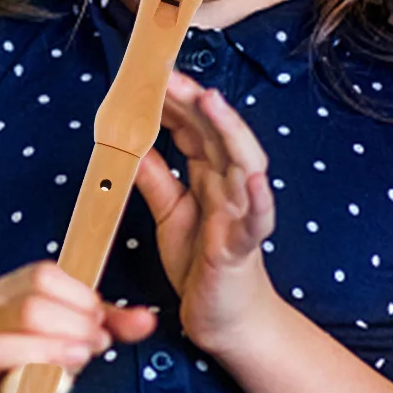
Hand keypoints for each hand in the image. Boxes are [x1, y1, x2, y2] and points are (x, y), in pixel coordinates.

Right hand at [0, 261, 156, 392]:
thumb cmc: (50, 349)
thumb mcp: (82, 327)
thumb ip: (114, 322)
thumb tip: (148, 321)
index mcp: (13, 291)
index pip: (42, 277)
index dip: (80, 298)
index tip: (99, 321)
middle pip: (27, 310)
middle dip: (72, 327)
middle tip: (96, 347)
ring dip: (46, 355)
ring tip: (77, 364)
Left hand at [132, 70, 277, 353]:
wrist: (224, 317)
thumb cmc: (201, 262)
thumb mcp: (169, 214)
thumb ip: (156, 178)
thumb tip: (133, 142)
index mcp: (210, 177)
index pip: (196, 129)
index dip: (177, 102)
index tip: (154, 76)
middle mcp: (230, 188)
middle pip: (218, 135)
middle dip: (195, 102)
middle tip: (169, 75)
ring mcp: (241, 214)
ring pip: (244, 163)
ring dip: (229, 131)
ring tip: (212, 101)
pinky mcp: (243, 247)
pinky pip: (257, 220)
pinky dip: (259, 199)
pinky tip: (253, 178)